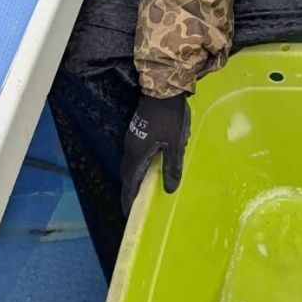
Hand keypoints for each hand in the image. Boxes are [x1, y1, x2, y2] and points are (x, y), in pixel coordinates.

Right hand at [121, 92, 189, 213]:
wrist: (162, 90)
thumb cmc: (170, 118)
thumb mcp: (175, 144)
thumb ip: (172, 167)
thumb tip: (169, 189)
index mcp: (138, 154)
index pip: (129, 182)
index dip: (128, 198)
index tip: (127, 212)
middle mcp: (130, 148)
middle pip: (126, 174)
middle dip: (129, 189)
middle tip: (134, 202)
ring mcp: (131, 138)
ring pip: (129, 163)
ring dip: (133, 176)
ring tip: (141, 187)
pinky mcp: (136, 131)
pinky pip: (133, 154)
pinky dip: (137, 165)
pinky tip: (148, 165)